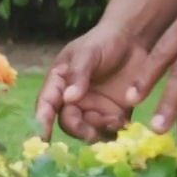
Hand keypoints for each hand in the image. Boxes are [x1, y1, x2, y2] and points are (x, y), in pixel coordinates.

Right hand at [34, 24, 142, 141]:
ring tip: (113, 121)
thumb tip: (68, 98)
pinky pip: (110, 130)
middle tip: (90, 133)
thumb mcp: (87, 53)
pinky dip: (114, 130)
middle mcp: (74, 99)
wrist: (134, 39)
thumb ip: (78, 74)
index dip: (42, 121)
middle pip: (69, 122)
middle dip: (77, 129)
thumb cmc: (104, 41)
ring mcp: (94, 108)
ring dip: (98, 130)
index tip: (43, 137)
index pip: (47, 104)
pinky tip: (122, 122)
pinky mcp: (115, 113)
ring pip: (89, 129)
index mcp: (60, 83)